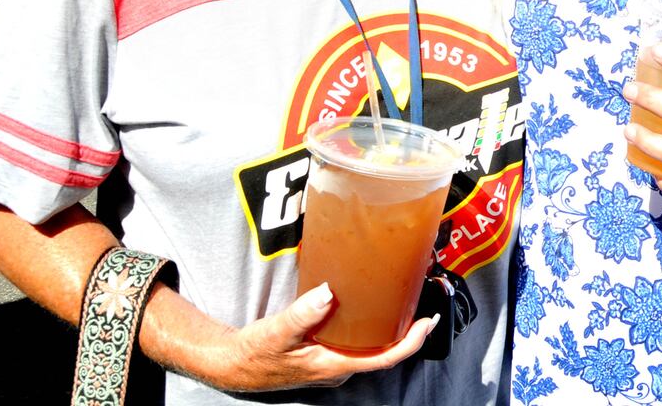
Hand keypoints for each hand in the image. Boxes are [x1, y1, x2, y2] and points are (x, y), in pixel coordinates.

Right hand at [194, 283, 435, 391]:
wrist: (233, 365)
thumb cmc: (255, 353)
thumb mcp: (276, 332)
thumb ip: (303, 314)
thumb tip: (328, 293)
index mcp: (334, 365)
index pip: (384, 359)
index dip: (411, 342)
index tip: (428, 322)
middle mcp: (339, 367)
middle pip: (384, 351)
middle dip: (406, 330)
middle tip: (421, 300)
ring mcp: (334, 363)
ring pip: (370, 347)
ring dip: (389, 327)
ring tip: (403, 299)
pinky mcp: (326, 355)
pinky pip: (357, 343)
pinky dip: (370, 326)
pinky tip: (371, 307)